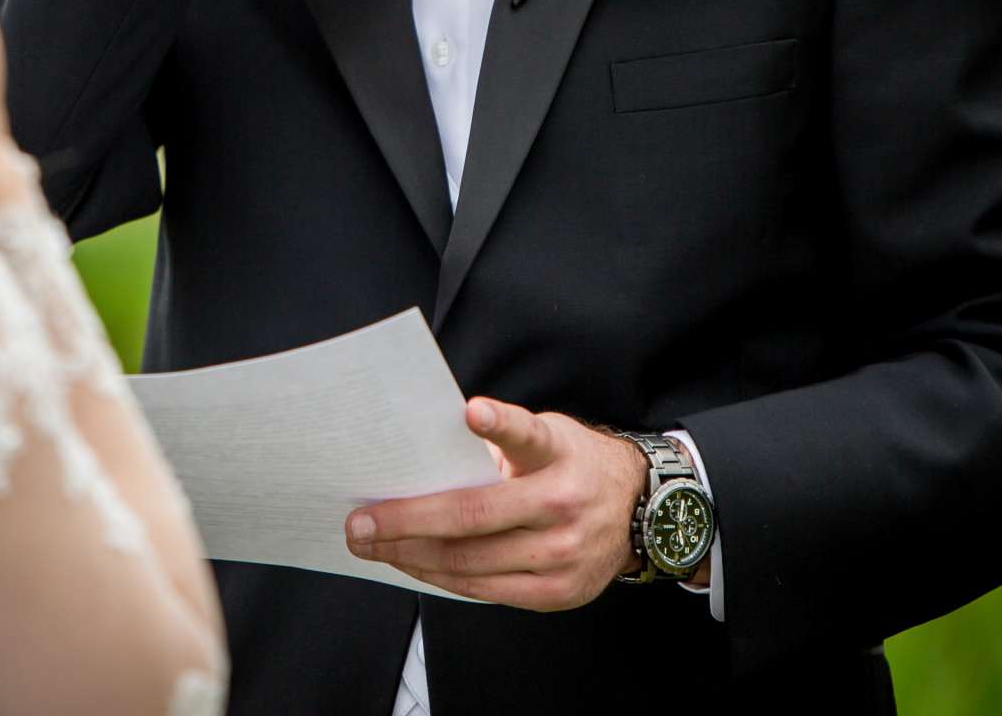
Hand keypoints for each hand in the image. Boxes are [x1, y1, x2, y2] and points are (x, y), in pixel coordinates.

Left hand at [343, 398, 650, 610]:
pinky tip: (413, 564)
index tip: (471, 411)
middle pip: (473, 517)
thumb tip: (425, 457)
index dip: (499, 423)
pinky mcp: (558, 591)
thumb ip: (501, 445)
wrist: (642, 511)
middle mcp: (563, 502)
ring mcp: (563, 553)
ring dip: (412, 555)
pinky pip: (485, 590)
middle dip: (406, 521)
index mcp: (558, 453)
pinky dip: (442, 578)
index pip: (528, 434)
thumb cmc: (573, 465)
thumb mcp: (549, 436)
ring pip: (470, 562)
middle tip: (359, 524)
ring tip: (374, 547)